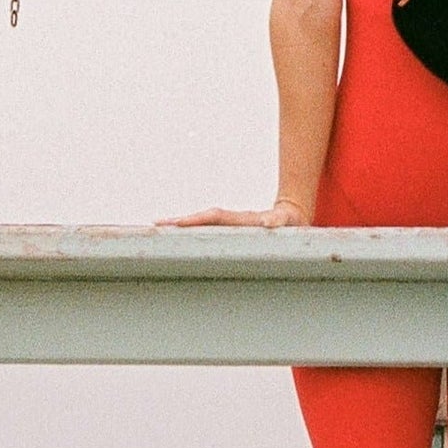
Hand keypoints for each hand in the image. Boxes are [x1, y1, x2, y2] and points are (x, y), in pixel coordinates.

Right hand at [156, 198, 310, 228]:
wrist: (291, 214)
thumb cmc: (288, 223)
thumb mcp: (285, 223)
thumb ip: (278, 222)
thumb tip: (270, 223)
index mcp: (242, 220)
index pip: (215, 217)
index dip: (197, 220)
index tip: (178, 223)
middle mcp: (232, 220)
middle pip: (202, 219)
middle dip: (179, 222)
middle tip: (156, 225)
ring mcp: (229, 224)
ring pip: (201, 224)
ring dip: (180, 225)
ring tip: (158, 228)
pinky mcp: (229, 229)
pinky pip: (207, 229)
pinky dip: (189, 229)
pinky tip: (174, 233)